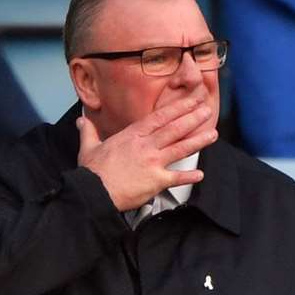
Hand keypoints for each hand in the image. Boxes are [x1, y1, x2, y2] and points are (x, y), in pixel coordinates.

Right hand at [77, 97, 216, 211]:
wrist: (93, 193)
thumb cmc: (92, 172)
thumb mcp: (88, 148)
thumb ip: (88, 132)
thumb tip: (81, 121)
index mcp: (132, 135)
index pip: (159, 117)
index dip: (177, 108)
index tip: (191, 101)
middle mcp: (145, 146)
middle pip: (174, 129)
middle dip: (192, 118)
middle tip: (207, 111)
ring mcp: (153, 163)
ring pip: (180, 148)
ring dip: (198, 141)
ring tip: (213, 134)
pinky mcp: (156, 181)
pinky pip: (177, 178)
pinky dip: (189, 176)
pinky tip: (200, 174)